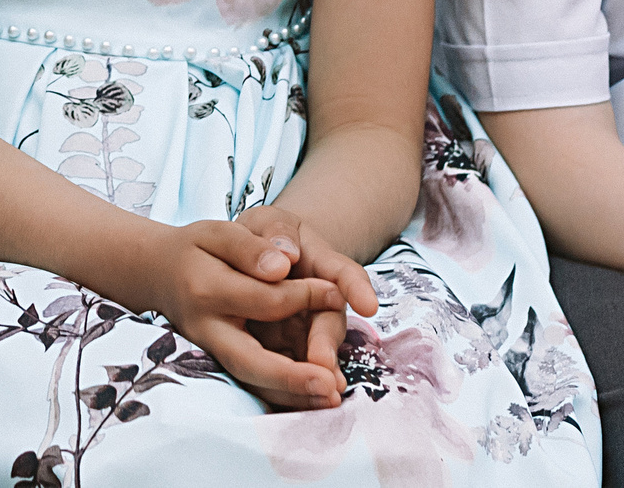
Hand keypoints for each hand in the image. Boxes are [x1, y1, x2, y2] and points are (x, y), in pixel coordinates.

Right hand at [142, 219, 349, 406]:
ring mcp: (211, 351)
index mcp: (206, 288)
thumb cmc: (197, 250)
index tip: (336, 293)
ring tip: (330, 398)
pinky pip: (252, 383)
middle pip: (248, 359)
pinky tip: (314, 398)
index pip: (265, 299)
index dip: (306, 297)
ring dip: (290, 394)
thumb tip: (283, 266)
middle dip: (289, 376)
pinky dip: (283, 395)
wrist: (160, 274)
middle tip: (328, 385)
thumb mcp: (219, 233)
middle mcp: (205, 328)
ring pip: (250, 379)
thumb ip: (249, 246)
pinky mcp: (221, 361)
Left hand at [228, 208, 379, 410]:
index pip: (344, 274)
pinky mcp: (278, 350)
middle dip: (326, 345)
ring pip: (311, 353)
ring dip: (310, 374)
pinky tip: (289, 401)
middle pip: (328, 323)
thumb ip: (277, 231)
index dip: (355, 287)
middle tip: (323, 365)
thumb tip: (285, 253)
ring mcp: (301, 329)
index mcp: (321, 268)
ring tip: (315, 392)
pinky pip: (285, 368)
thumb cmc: (266, 238)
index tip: (368, 305)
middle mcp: (320, 303)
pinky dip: (288, 385)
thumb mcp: (271, 222)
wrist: (255, 260)